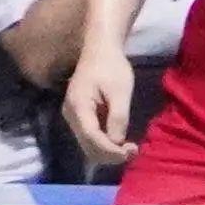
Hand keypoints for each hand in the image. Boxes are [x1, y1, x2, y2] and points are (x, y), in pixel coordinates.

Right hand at [64, 32, 137, 162]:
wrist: (99, 50)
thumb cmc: (112, 67)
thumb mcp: (120, 92)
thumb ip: (118, 118)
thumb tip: (117, 143)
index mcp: (78, 106)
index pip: (92, 138)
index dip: (112, 151)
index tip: (132, 152)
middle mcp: (70, 114)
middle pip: (87, 146)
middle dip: (110, 154)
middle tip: (134, 150)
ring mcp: (72, 116)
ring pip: (88, 145)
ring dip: (108, 151)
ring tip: (129, 147)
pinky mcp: (78, 116)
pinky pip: (89, 137)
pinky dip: (104, 143)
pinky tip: (119, 139)